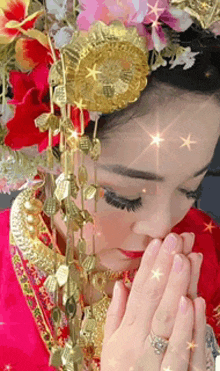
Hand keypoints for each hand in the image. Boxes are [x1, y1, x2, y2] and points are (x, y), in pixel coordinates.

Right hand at [101, 233, 205, 370]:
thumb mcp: (110, 347)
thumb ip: (116, 314)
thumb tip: (121, 284)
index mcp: (126, 335)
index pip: (138, 294)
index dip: (148, 267)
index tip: (157, 242)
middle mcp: (141, 344)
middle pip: (155, 301)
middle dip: (165, 267)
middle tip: (175, 239)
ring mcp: (159, 360)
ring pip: (169, 320)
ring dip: (177, 288)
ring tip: (185, 258)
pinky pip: (184, 350)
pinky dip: (190, 324)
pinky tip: (194, 300)